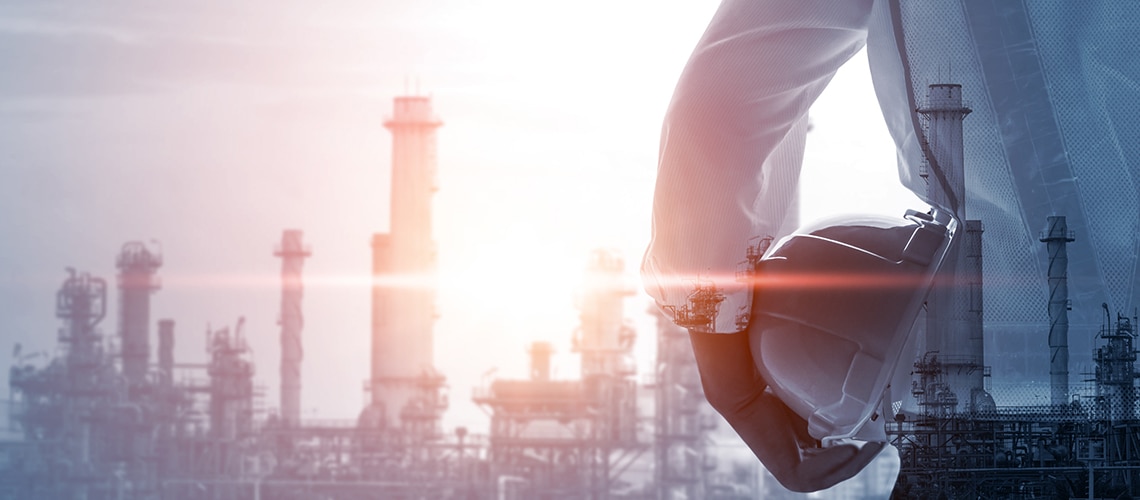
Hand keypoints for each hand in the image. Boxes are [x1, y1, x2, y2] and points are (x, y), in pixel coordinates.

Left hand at [746, 390, 884, 491]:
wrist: (747, 397)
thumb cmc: (778, 399)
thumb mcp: (814, 411)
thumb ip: (836, 417)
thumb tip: (868, 407)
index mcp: (813, 461)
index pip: (847, 460)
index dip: (867, 448)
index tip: (885, 432)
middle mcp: (806, 475)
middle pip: (847, 467)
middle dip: (868, 453)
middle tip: (885, 436)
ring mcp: (799, 478)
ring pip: (838, 471)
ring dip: (859, 457)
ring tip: (875, 441)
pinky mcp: (792, 475)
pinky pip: (822, 470)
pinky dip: (838, 459)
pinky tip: (852, 447)